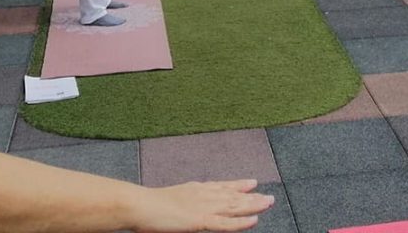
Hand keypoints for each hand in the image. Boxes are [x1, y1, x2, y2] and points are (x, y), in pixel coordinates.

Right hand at [130, 179, 273, 232]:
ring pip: (234, 207)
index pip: (222, 186)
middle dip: (252, 196)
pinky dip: (241, 222)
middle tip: (269, 196)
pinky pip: (225, 224)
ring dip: (253, 205)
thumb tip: (186, 205)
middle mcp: (203, 195)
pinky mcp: (200, 221)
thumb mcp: (171, 198)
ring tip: (268, 203)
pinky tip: (254, 220)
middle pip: (233, 196)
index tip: (252, 182)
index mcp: (195, 189)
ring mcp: (203, 208)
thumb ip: (184, 200)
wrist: (138, 205)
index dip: (238, 185)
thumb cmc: (147, 205)